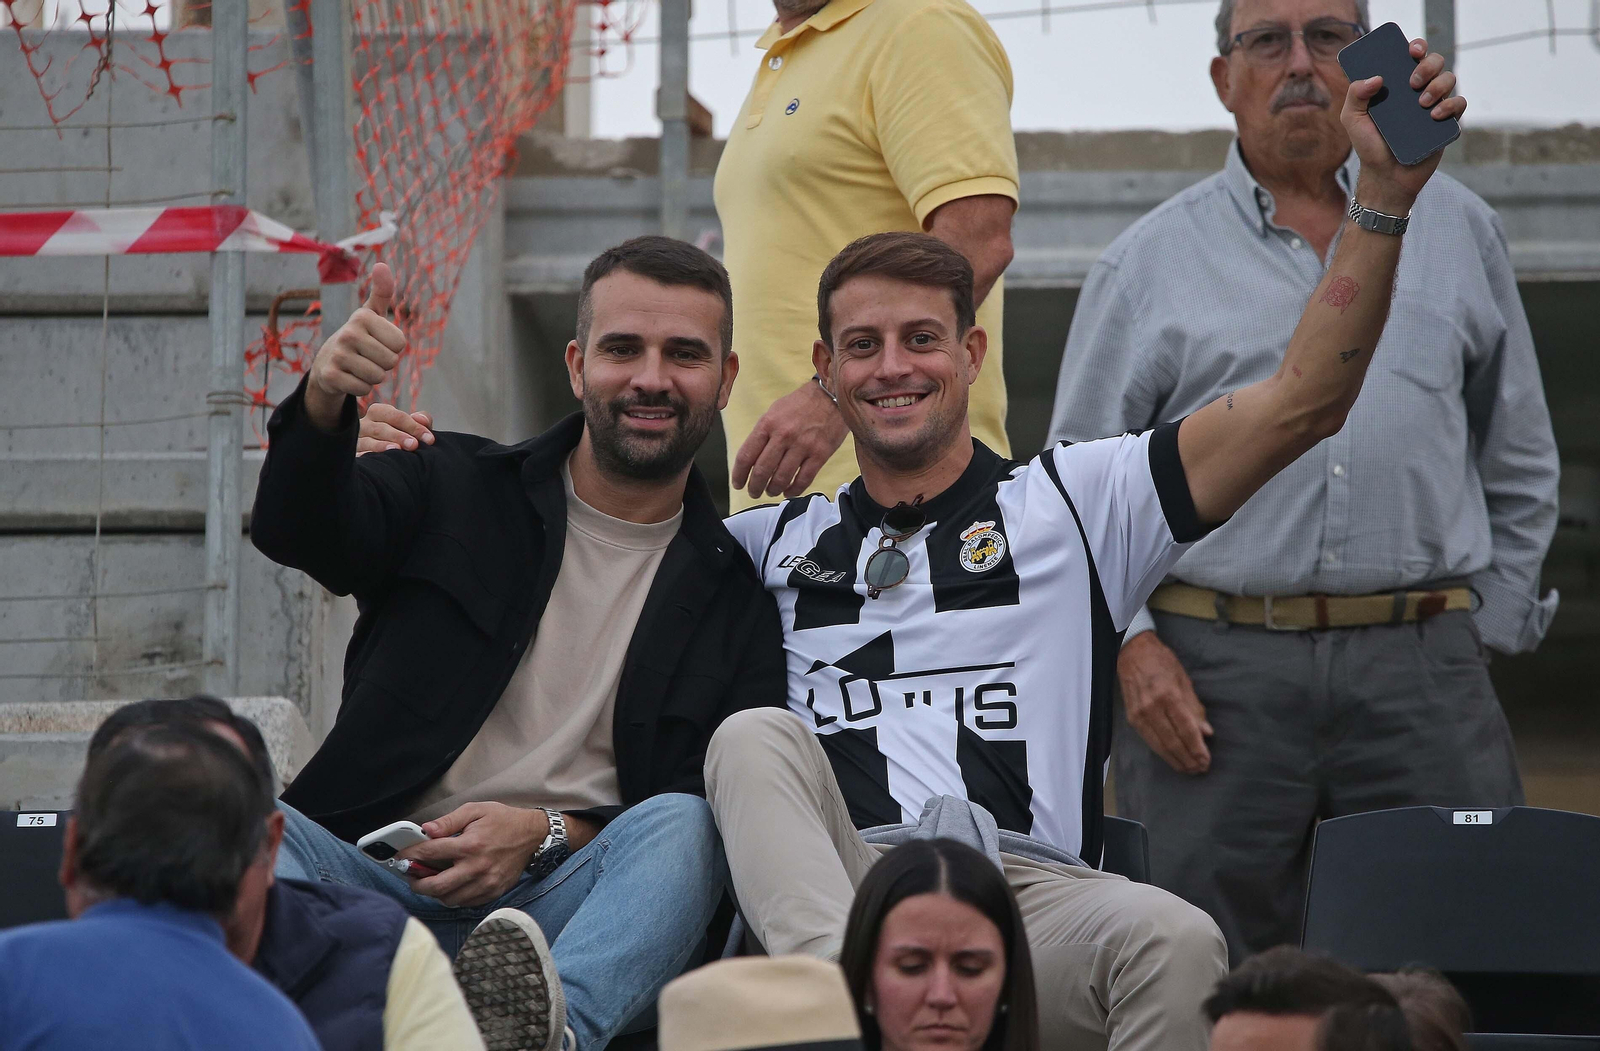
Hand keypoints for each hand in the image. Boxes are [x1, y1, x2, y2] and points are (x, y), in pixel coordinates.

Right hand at [304, 262, 406, 432]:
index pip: (400, 343)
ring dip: (374, 377)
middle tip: (369, 357)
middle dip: (384, 364)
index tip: (377, 342)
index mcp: (363, 317)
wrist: (327, 362)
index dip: (393, 347)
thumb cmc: (358, 336)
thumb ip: (382, 291)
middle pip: (391, 361)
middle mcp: (348, 333)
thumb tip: (381, 265)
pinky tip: (351, 377)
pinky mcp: (331, 376)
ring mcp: (338, 355)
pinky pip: (364, 389)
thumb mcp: (371, 313)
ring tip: (360, 366)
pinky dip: (361, 388)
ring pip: (378, 377)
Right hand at [358, 403, 433, 455]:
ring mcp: (357, 441)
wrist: (387, 460)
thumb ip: (421, 421)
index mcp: (379, 412)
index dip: (413, 426)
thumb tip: (422, 419)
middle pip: (380, 428)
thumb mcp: (412, 427)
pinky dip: (368, 457)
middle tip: (414, 445)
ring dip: (383, 446)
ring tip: (397, 450)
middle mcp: (365, 425)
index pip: (395, 416)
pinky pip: (359, 456)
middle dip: (399, 436)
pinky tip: (379, 461)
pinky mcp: (354, 456)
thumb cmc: (401, 438)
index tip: (429, 439)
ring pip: (368, 442)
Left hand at [398, 802, 547, 907]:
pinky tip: (450, 885)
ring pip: (450, 899)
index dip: (411, 855)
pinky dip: (454, 897)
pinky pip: (466, 903)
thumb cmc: (503, 820)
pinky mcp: (493, 891)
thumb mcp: (476, 810)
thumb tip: (426, 830)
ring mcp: (486, 883)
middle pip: (436, 886)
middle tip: (410, 876)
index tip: (401, 857)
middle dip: (417, 883)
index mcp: (470, 845)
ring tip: (429, 881)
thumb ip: (449, 821)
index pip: (431, 854)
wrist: (533, 835)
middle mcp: (477, 867)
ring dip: (435, 892)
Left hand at [731, 379, 847, 499]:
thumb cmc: (801, 404)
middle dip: (755, 487)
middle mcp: (783, 435)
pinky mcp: (820, 454)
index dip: (739, 474)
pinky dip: (794, 490)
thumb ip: (763, 434)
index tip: (738, 483)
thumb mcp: (775, 411)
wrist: (832, 394)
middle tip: (754, 492)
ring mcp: (803, 445)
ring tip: (771, 491)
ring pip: (781, 479)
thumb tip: (751, 459)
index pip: (746, 456)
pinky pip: (803, 480)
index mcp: (768, 424)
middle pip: (762, 471)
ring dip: (773, 490)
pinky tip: (789, 491)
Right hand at [1118, 631, 1212, 775]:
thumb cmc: (1162, 662)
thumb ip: (1194, 707)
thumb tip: (1206, 732)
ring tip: (1188, 769)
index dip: (1196, 748)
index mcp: (1168, 695)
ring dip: (1175, 760)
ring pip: (1159, 745)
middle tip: (1200, 769)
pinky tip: (1172, 758)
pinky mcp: (1131, 718)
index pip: (1185, 729)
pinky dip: (1161, 752)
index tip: (1206, 760)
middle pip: (1172, 742)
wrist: (1132, 652)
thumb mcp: (1184, 679)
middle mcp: (1151, 707)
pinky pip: (1148, 740)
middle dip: (1188, 758)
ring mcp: (1139, 714)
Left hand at [1340, 38, 1465, 213]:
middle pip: (1436, 62)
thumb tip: (1376, 78)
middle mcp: (1419, 90)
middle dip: (1428, 65)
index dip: (1417, 47)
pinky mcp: (1447, 123)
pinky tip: (1434, 116)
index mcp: (1398, 85)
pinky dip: (1450, 105)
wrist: (1386, 176)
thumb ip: (1355, 96)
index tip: (1412, 50)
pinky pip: (1460, 104)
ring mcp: (1435, 105)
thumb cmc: (1369, 146)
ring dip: (1438, 85)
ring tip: (1421, 104)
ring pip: (1449, 79)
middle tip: (1412, 83)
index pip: (1413, 56)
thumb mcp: (1353, 120)